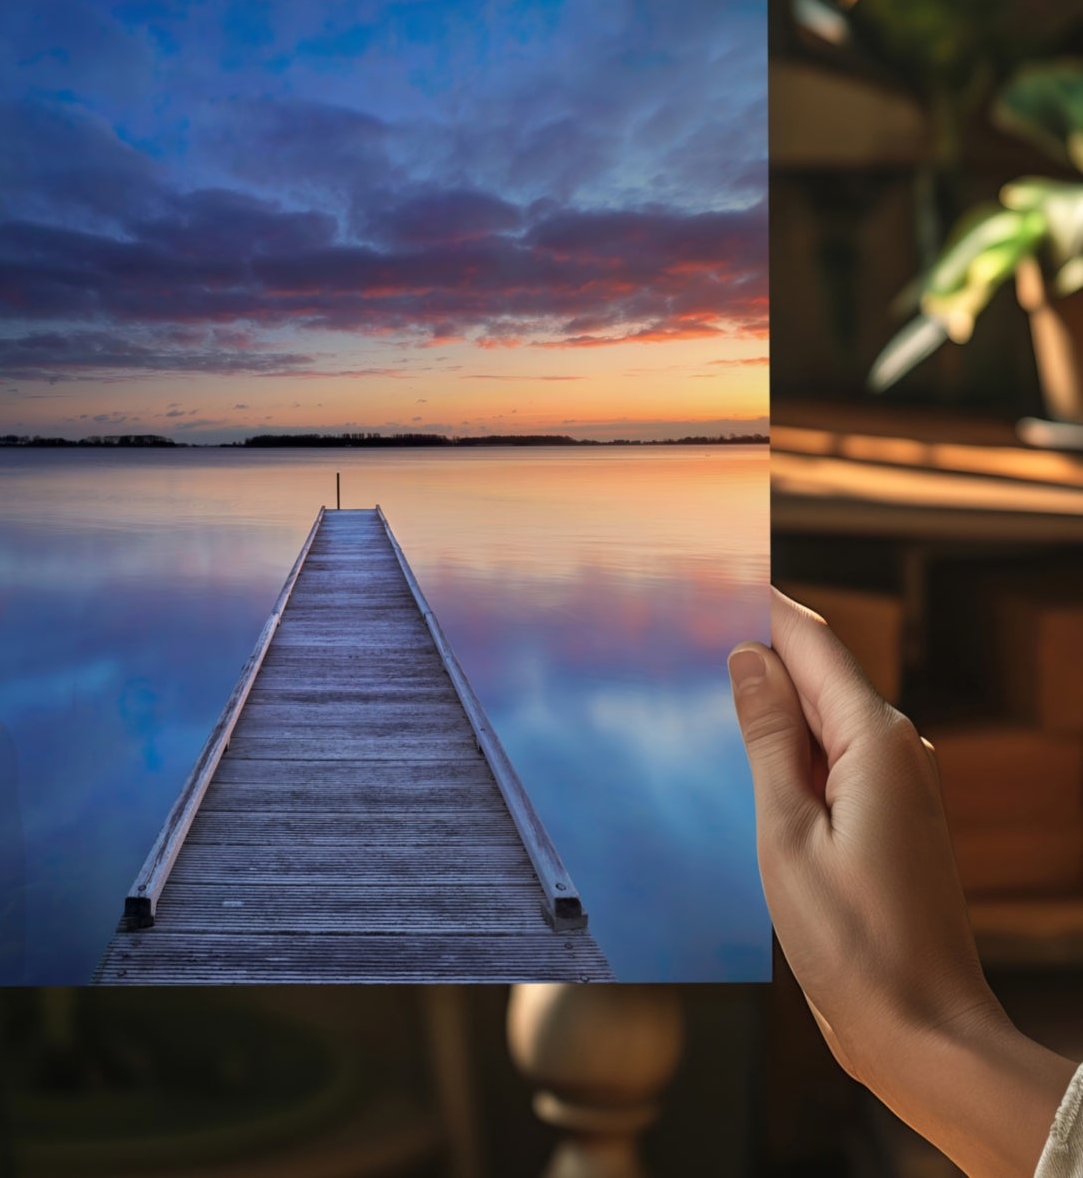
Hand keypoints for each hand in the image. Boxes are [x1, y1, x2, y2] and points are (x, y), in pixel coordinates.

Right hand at [729, 589, 1074, 1177]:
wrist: (923, 1033)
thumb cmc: (853, 942)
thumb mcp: (785, 832)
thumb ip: (767, 737)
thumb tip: (749, 658)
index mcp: (874, 743)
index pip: (812, 641)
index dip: (760, 604)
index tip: (710, 574)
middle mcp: (896, 752)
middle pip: (818, 671)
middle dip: (757, 645)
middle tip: (683, 623)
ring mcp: (897, 787)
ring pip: (822, 715)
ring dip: (768, 696)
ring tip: (697, 679)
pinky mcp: (889, 821)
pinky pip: (831, 756)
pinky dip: (787, 742)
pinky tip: (741, 751)